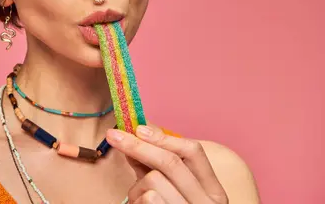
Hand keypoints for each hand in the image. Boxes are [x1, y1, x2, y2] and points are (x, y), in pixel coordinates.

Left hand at [106, 124, 228, 203]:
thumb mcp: (172, 191)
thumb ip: (155, 167)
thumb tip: (133, 138)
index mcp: (213, 191)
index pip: (194, 152)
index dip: (164, 137)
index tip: (138, 128)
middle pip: (170, 162)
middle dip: (137, 146)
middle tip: (112, 135)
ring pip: (153, 182)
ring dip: (136, 187)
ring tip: (137, 199)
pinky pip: (147, 200)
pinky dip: (135, 201)